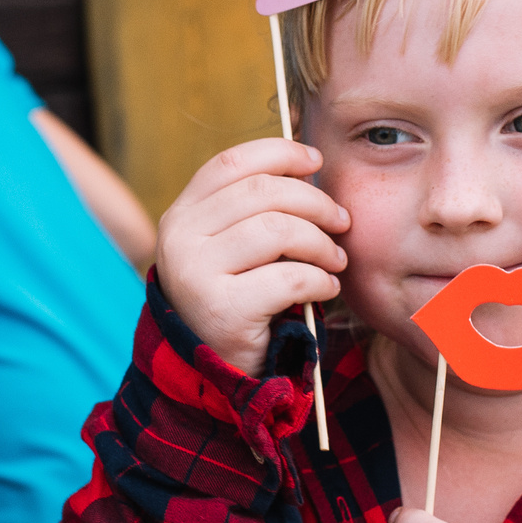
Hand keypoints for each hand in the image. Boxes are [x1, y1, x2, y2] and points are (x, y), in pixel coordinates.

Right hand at [155, 138, 349, 374]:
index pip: (232, 163)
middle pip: (262, 192)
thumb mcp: (233, 246)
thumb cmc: (236, 296)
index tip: (315, 161)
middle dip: (315, 202)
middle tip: (341, 222)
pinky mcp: (222, 310)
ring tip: (335, 261)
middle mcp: (179, 238)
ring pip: (278, 230)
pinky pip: (289, 278)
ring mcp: (195, 274)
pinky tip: (326, 289)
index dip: (280, 153)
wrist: (212, 369)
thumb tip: (308, 165)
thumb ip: (254, 209)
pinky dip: (319, 280)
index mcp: (182, 214)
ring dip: (321, 243)